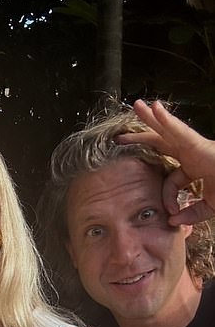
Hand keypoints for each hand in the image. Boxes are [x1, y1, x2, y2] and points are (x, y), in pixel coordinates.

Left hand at [116, 99, 214, 225]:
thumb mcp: (209, 207)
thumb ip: (191, 213)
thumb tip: (172, 220)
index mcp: (193, 168)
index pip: (170, 180)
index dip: (167, 197)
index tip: (170, 213)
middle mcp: (192, 154)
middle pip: (162, 142)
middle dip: (142, 137)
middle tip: (120, 136)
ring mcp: (196, 147)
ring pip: (169, 130)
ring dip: (151, 118)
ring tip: (138, 106)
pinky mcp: (200, 144)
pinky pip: (181, 130)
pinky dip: (168, 121)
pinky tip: (155, 109)